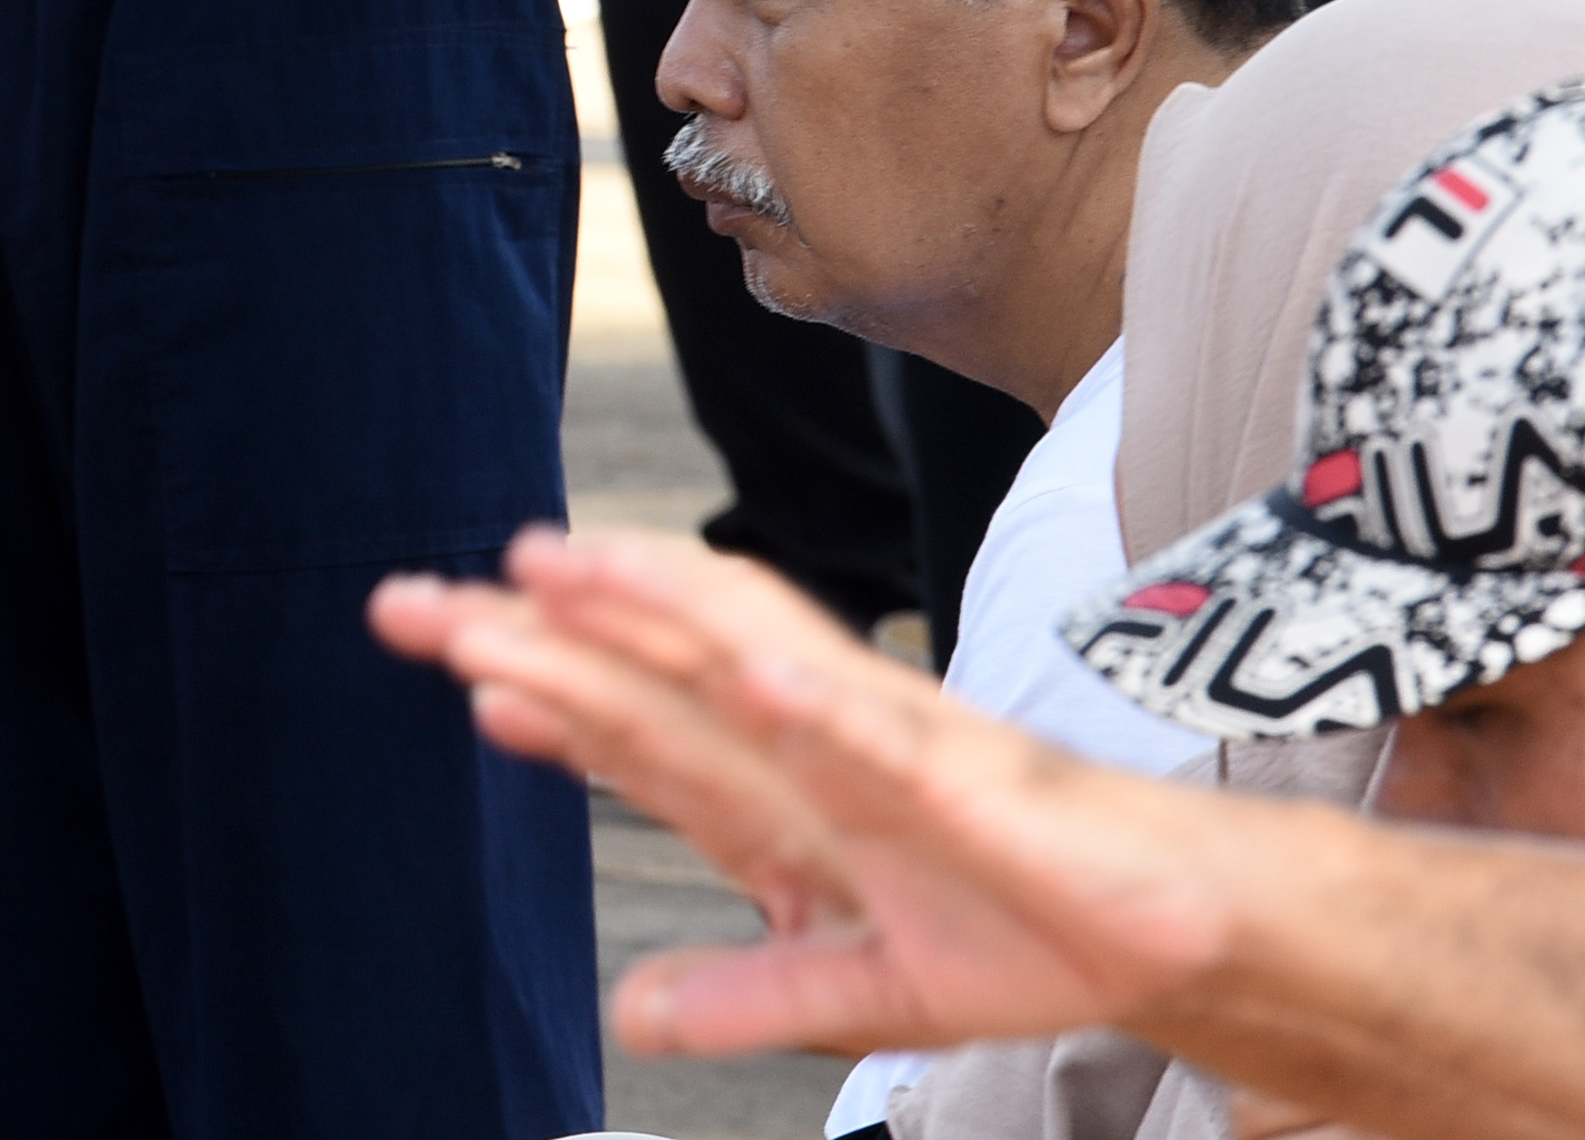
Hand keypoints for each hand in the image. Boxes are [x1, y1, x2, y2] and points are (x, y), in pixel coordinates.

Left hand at [370, 527, 1237, 1059]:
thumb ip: (747, 991)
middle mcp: (812, 745)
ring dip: (644, 608)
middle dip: (530, 635)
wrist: (1177, 932)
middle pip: (651, 674)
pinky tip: (746, 672)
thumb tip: (629, 1016)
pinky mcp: (973, 775)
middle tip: (407, 600)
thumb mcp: (862, 988)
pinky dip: (814, 695)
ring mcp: (885, 743)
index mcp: (785, 794)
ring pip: (744, 659)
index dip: (538, 691)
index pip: (635, 731)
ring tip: (545, 568)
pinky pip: (880, 728)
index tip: (442, 654)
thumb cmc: (1025, 931)